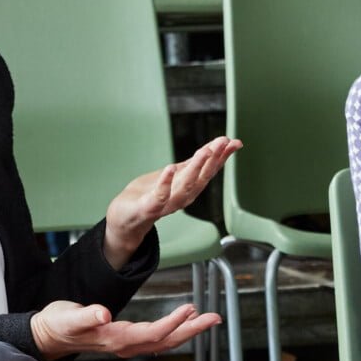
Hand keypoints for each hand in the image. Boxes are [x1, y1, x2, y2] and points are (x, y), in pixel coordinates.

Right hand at [30, 300, 219, 360]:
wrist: (49, 335)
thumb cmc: (58, 324)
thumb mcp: (68, 317)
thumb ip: (87, 315)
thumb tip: (104, 315)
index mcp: (116, 338)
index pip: (152, 333)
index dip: (172, 323)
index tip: (189, 309)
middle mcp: (125, 345)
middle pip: (166, 341)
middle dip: (192, 330)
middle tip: (214, 318)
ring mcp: (127, 345)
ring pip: (164, 341)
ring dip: (188, 330)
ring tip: (207, 318)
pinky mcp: (126, 340)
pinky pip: (157, 338)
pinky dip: (174, 329)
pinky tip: (184, 320)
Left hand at [104, 137, 241, 268]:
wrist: (126, 218)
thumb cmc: (150, 193)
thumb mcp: (176, 174)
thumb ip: (194, 163)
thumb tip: (216, 146)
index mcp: (189, 187)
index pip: (210, 170)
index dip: (223, 156)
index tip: (234, 142)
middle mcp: (183, 196)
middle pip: (202, 177)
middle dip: (214, 159)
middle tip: (224, 142)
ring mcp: (167, 203)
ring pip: (186, 185)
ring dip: (196, 168)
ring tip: (204, 151)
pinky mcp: (149, 208)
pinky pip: (159, 196)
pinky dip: (166, 183)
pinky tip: (169, 168)